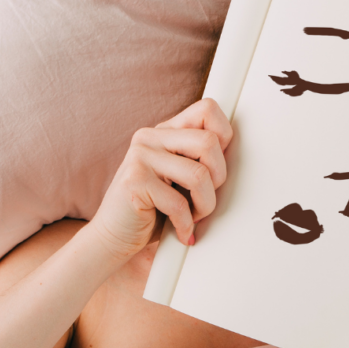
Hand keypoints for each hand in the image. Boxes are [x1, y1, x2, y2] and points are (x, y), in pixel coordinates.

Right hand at [88, 98, 232, 262]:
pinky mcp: (135, 180)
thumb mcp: (182, 179)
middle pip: (209, 142)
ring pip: (200, 174)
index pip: (208, 110)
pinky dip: (185, 223)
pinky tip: (180, 230)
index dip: (224, 139)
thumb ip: (200, 159)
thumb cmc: (153, 212)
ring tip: (192, 217)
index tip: (215, 169)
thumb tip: (234, 150)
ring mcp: (140, 156)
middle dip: (218, 179)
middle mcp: (150, 137)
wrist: (114, 238)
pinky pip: (180, 203)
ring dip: (204, 206)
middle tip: (204, 199)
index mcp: (165, 131)